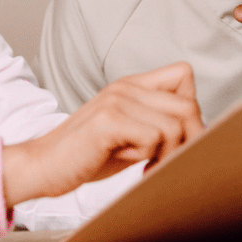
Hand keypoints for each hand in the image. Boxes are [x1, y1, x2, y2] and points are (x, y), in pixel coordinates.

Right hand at [2, 62, 203, 205]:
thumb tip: (199, 134)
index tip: (175, 139)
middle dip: (188, 141)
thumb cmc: (87, 156)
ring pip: (175, 126)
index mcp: (132, 86)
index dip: (190, 109)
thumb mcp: (129, 135)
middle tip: (165, 162)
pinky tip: (130, 165)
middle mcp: (126, 87)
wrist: (42, 166)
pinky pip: (154, 138)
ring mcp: (117, 100)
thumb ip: (157, 125)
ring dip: (167, 154)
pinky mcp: (109, 120)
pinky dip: (148, 158)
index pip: (184, 74)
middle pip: (188, 105)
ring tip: (145, 166)